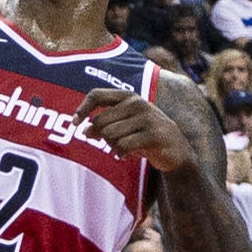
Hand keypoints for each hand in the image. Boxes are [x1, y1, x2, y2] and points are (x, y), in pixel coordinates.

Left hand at [78, 84, 204, 176]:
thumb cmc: (144, 135)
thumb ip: (105, 123)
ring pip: (110, 135)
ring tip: (124, 148)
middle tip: (113, 144)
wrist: (176, 149)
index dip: (82, 108)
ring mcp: (146, 118)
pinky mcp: (153, 135)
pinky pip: (122, 146)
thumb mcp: (125, 125)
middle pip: (100, 121)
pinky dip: (121, 154)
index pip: (97, 95)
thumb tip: (84, 130)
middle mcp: (137, 103)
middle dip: (101, 137)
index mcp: (128, 96)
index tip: (75, 123)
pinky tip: (127, 156)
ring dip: (112, 147)